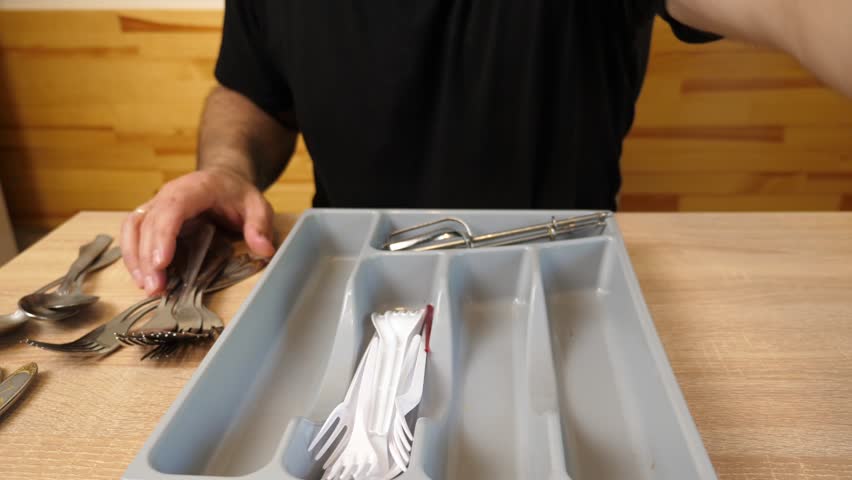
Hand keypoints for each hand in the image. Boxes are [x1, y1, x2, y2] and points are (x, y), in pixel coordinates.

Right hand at [121, 167, 275, 294]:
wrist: (223, 180)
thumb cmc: (237, 194)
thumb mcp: (257, 205)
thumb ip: (260, 225)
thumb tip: (263, 249)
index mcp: (195, 188)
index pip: (172, 208)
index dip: (163, 235)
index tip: (161, 263)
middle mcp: (169, 194)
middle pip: (149, 223)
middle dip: (147, 257)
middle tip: (155, 288)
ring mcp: (156, 205)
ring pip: (133, 228)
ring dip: (135, 258)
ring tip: (147, 287)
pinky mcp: (151, 217)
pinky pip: (133, 234)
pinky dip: (134, 256)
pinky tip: (143, 278)